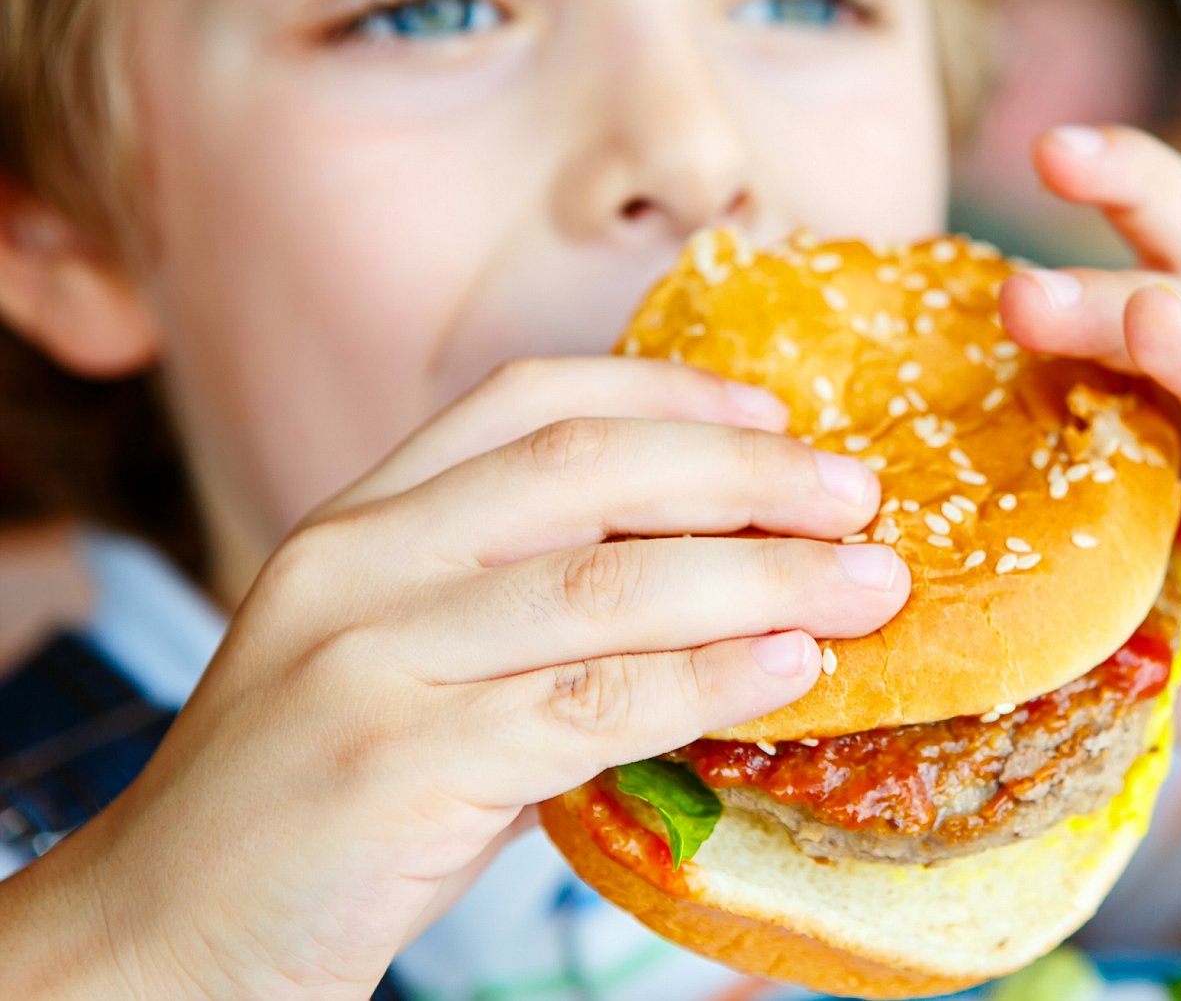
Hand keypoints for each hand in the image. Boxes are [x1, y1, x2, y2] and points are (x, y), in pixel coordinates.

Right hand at [6, 357, 908, 999]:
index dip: (668, 392)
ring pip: (604, 584)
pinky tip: (789, 670)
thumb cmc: (318, 809)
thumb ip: (532, 622)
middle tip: (861, 496)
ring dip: (760, 578)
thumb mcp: (412, 673)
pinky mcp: (394, 765)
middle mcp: (358, 564)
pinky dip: (705, 680)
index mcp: (361, 523)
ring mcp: (367, 659)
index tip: (778, 417)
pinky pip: (587, 703)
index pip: (526, 401)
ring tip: (868, 585)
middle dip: (744, 476)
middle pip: (585, 470)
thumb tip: (724, 594)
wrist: (162, 939)